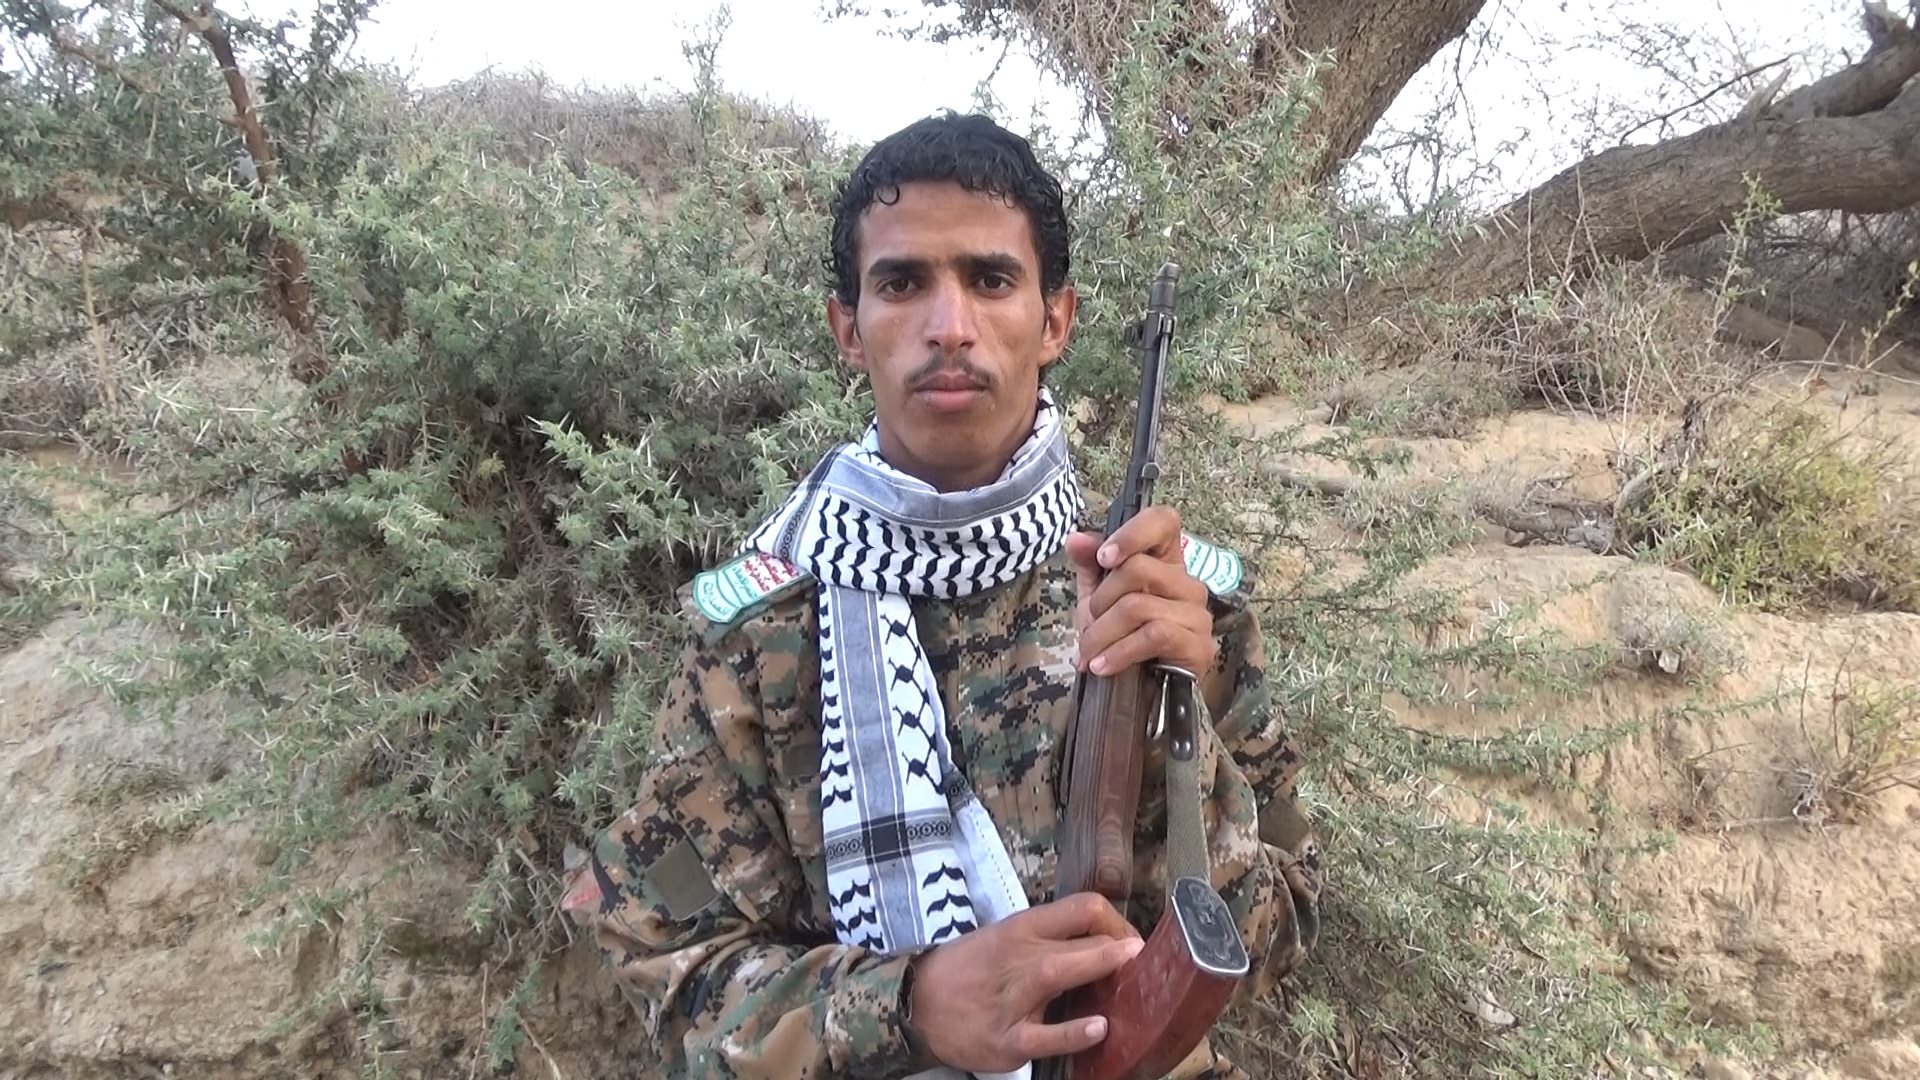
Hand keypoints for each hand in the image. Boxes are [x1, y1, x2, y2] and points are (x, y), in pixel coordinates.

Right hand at [907, 893, 1144, 1071]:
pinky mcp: (1006, 1040)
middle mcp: (1018, 959)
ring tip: (1130, 964)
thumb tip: (1106, 942)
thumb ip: (1050, 939)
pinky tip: (1098, 1029)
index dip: (1115, 919)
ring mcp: (1011, 1000)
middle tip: (1143, 955)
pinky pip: (1042, 1036)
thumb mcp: (1005, 939)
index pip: (1078, 908)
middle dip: (1114, 944)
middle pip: (1073, 939)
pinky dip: (1071, 1033)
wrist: (917, 1004)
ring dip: (1095, 966)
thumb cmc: (968, 969)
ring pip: (1054, 975)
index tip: (1131, 941)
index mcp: (1021, 930)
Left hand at [1066, 506, 1216, 678]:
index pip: (1164, 521)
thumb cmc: (1122, 637)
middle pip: (1137, 569)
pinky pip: (1153, 635)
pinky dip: (1119, 652)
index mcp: (1166, 561)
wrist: (1141, 692)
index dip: (1132, 533)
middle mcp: (1187, 582)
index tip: (1104, 558)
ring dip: (1102, 633)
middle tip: (1089, 625)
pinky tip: (1102, 666)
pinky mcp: (1199, 645)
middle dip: (1100, 601)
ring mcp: (1197, 614)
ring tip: (1089, 653)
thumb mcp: (1099, 598)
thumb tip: (1075, 538)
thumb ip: (1089, 565)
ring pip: (1138, 606)